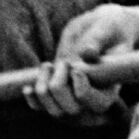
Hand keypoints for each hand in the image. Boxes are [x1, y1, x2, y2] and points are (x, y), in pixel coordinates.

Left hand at [31, 0, 138, 120]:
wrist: (99, 29)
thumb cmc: (109, 27)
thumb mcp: (108, 28)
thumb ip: (98, 39)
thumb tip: (86, 53)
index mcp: (111, 88)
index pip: (97, 104)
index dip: (82, 89)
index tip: (76, 68)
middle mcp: (92, 100)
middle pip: (72, 110)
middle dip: (59, 87)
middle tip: (64, 63)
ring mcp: (74, 99)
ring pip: (54, 111)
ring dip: (44, 89)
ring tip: (48, 66)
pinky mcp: (58, 94)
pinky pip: (41, 107)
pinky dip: (33, 98)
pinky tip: (28, 87)